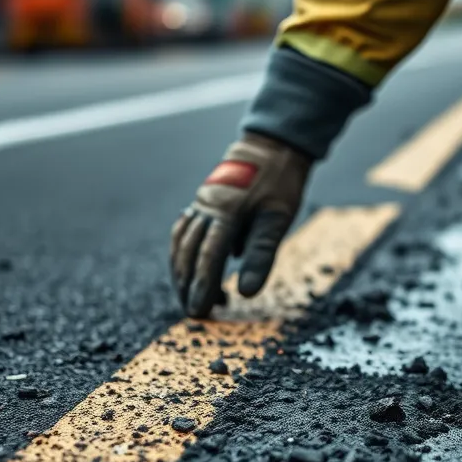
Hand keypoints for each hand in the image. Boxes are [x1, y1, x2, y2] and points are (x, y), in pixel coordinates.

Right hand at [170, 134, 310, 317]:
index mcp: (225, 211)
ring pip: (182, 244)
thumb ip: (261, 255)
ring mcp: (200, 204)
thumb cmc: (279, 184)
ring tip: (193, 298)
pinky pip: (184, 232)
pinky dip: (183, 254)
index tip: (199, 311)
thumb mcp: (278, 219)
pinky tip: (188, 269)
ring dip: (183, 273)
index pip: (208, 257)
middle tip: (194, 314)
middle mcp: (206, 207)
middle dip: (188, 286)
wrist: (271, 147)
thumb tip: (246, 293)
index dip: (202, 287)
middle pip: (189, 254)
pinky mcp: (202, 204)